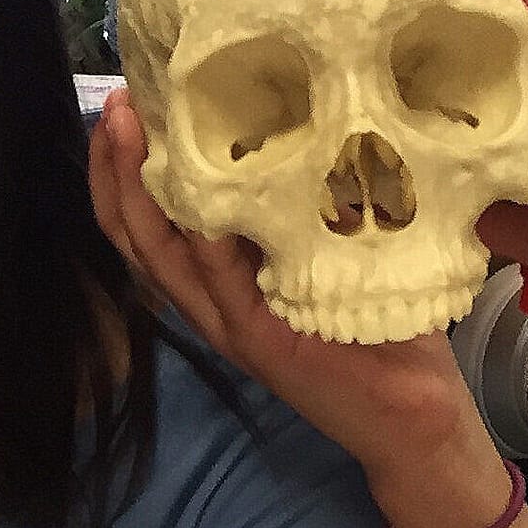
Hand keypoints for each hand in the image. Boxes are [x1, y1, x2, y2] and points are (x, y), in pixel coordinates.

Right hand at [89, 92, 487, 488]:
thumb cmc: (380, 331)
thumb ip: (304, 207)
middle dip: (114, 167)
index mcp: (213, 281)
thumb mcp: (328, 254)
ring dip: (136, 188)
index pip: (142, 221)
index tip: (123, 105)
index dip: (119, 167)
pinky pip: (216, 279)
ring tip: (129, 131)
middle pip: (132, 233)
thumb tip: (308, 122)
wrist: (413, 421)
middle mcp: (205, 301)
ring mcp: (225, 322)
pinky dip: (201, 236)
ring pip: (156, 252)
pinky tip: (196, 192)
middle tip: (115, 105)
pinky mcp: (255, 339)